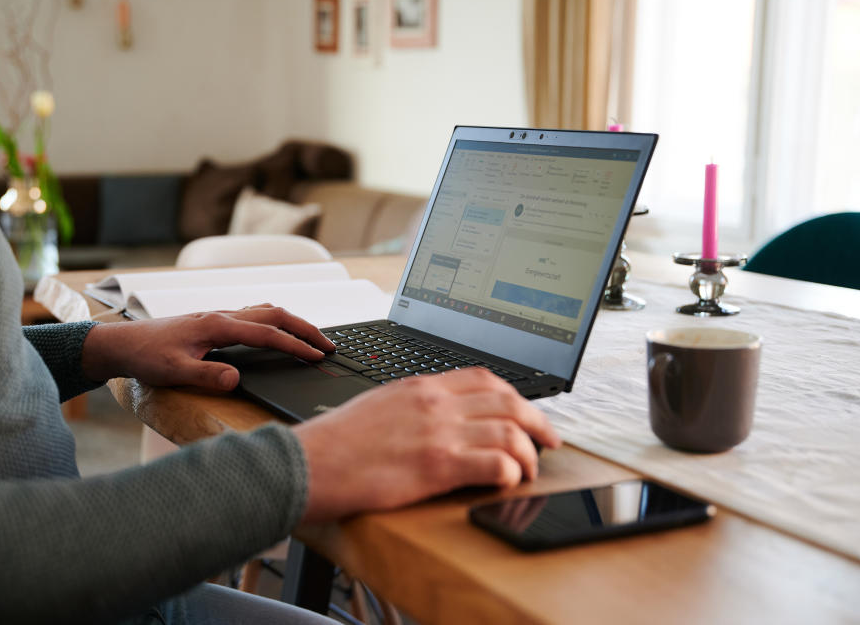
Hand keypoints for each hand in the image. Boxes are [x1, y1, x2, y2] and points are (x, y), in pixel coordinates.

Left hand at [80, 304, 334, 388]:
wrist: (122, 343)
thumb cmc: (145, 357)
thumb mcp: (173, 372)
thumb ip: (206, 376)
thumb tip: (236, 378)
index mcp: (217, 326)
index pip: (268, 334)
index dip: (296, 345)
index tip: (318, 356)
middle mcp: (222, 315)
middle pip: (275, 314)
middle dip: (305, 328)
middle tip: (328, 345)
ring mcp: (219, 316)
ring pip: (266, 311)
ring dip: (293, 322)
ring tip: (312, 338)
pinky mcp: (215, 321)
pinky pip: (254, 314)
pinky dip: (276, 321)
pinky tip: (278, 331)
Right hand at [293, 368, 561, 522]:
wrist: (309, 464)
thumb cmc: (336, 442)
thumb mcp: (379, 406)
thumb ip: (414, 406)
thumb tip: (441, 416)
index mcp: (422, 386)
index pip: (485, 379)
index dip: (517, 395)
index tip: (528, 412)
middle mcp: (436, 403)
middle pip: (508, 401)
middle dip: (538, 422)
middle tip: (550, 441)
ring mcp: (439, 432)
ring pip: (510, 432)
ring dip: (529, 454)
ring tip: (530, 471)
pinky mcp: (437, 465)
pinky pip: (495, 464)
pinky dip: (511, 473)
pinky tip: (508, 481)